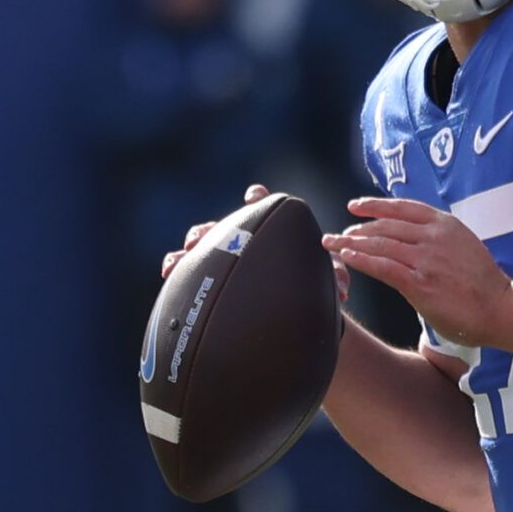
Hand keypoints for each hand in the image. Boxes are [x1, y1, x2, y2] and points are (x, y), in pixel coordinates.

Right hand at [161, 183, 350, 304]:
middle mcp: (242, 237)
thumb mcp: (325, 278)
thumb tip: (344, 288)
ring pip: (199, 242)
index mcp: (269, 229)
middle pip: (221, 224)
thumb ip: (333, 276)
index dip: (256, 197)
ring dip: (188, 245)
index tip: (253, 196)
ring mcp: (224, 255)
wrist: (294, 315)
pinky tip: (168, 271)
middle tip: (203, 236)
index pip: (261, 202)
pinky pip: (187, 268)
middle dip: (210, 227)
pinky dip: (175, 264)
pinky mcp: (211, 276)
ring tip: (180, 256)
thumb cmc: (312, 288)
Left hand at [324, 197, 512, 345]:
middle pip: (385, 225)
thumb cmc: (483, 283)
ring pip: (379, 244)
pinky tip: (347, 257)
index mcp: (445, 224)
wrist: (499, 307)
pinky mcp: (418, 283)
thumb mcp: (464, 245)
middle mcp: (433, 236)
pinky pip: (382, 266)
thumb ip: (438, 239)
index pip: (402, 208)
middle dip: (358, 228)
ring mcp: (425, 259)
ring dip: (351, 243)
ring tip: (334, 243)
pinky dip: (361, 260)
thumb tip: (412, 242)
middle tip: (341, 233)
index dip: (375, 205)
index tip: (356, 206)